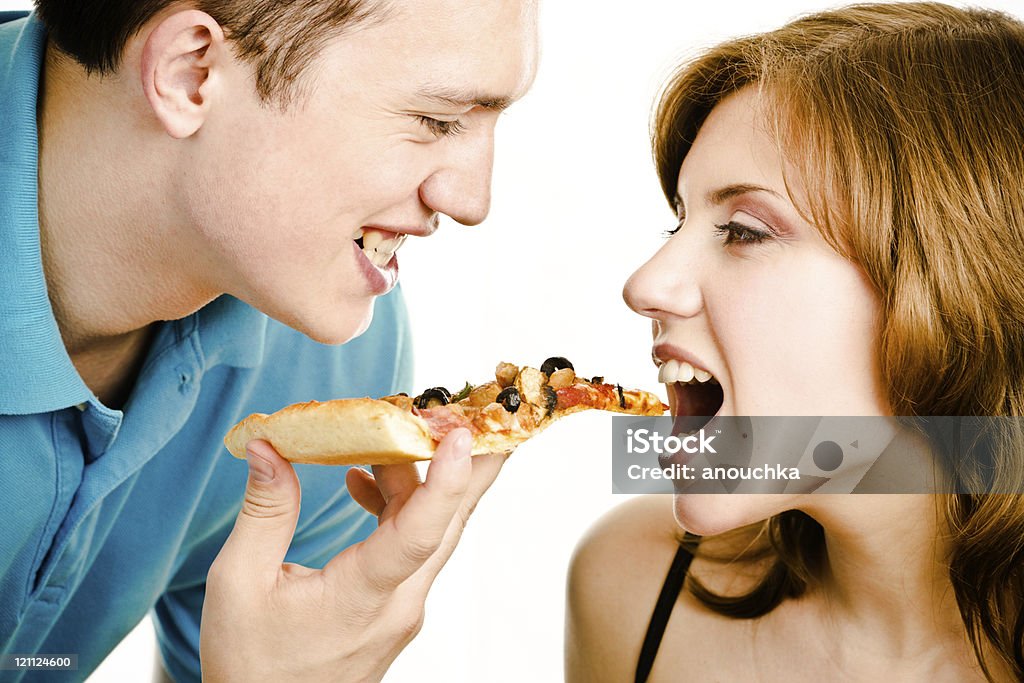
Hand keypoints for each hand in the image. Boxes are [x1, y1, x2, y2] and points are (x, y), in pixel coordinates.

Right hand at [200, 428, 505, 681]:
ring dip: (425, 476)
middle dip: (473, 461)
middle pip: (450, 522)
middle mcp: (399, 602)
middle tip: (484, 406)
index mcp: (361, 598)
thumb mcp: (239, 584)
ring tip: (401, 427)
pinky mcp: (396, 606)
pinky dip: (398, 505)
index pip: (417, 535)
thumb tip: (270, 446)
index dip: (444, 481)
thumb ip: (264, 511)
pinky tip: (363, 480)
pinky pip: (412, 544)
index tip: (463, 433)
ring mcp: (404, 607)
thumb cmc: (253, 665)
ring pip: (433, 529)